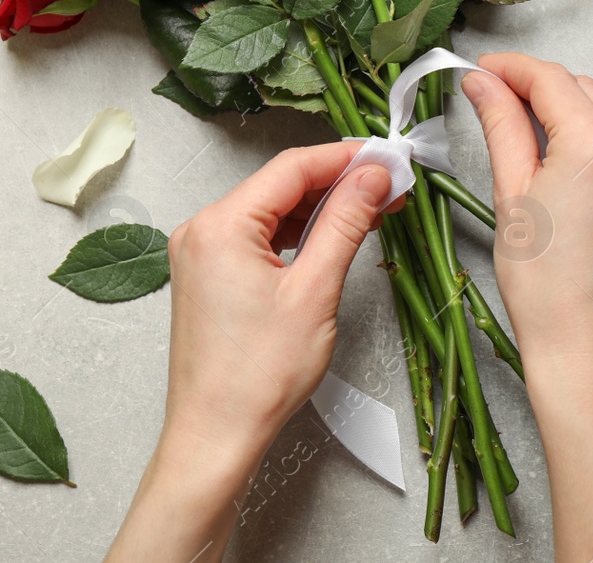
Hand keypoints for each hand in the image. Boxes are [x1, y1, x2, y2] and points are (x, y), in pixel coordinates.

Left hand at [106, 142, 398, 562]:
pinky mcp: (208, 276)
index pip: (291, 168)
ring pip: (270, 211)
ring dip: (320, 209)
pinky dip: (297, 234)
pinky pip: (258, 237)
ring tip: (373, 210)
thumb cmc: (258, 376)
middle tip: (391, 185)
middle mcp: (202, 230)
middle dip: (337, 183)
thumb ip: (345, 223)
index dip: (345, 157)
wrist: (215, 436)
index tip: (388, 156)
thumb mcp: (315, 291)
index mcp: (220, 225)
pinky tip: (332, 236)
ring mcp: (201, 253)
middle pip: (280, 185)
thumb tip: (372, 176)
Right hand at [463, 54, 592, 561]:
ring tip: (522, 137)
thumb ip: (502, 126)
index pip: (550, 78)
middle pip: (581, 90)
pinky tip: (561, 167)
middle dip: (536, 88)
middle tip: (491, 99)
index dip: (508, 68)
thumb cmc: (549, 293)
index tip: (481, 71)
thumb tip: (484, 84)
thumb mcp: (512, 197)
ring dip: (566, 114)